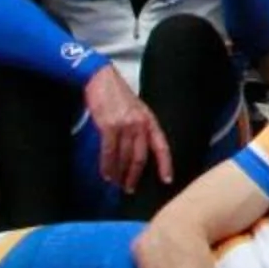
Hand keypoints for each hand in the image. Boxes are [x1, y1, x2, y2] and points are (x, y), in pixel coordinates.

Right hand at [82, 65, 175, 191]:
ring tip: (116, 183)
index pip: (162, 146)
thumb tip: (140, 150)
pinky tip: (106, 174)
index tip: (167, 180)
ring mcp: (124, 125)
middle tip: (130, 189)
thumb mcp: (137, 110)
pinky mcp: (108, 126)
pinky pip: (108, 153)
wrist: (101, 79)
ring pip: (124, 158)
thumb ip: (141, 128)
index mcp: (150, 120)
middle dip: (135, 176)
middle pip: (140, 157)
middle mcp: (140, 124)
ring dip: (119, 174)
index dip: (165, 164)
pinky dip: (107, 166)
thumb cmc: (118, 95)